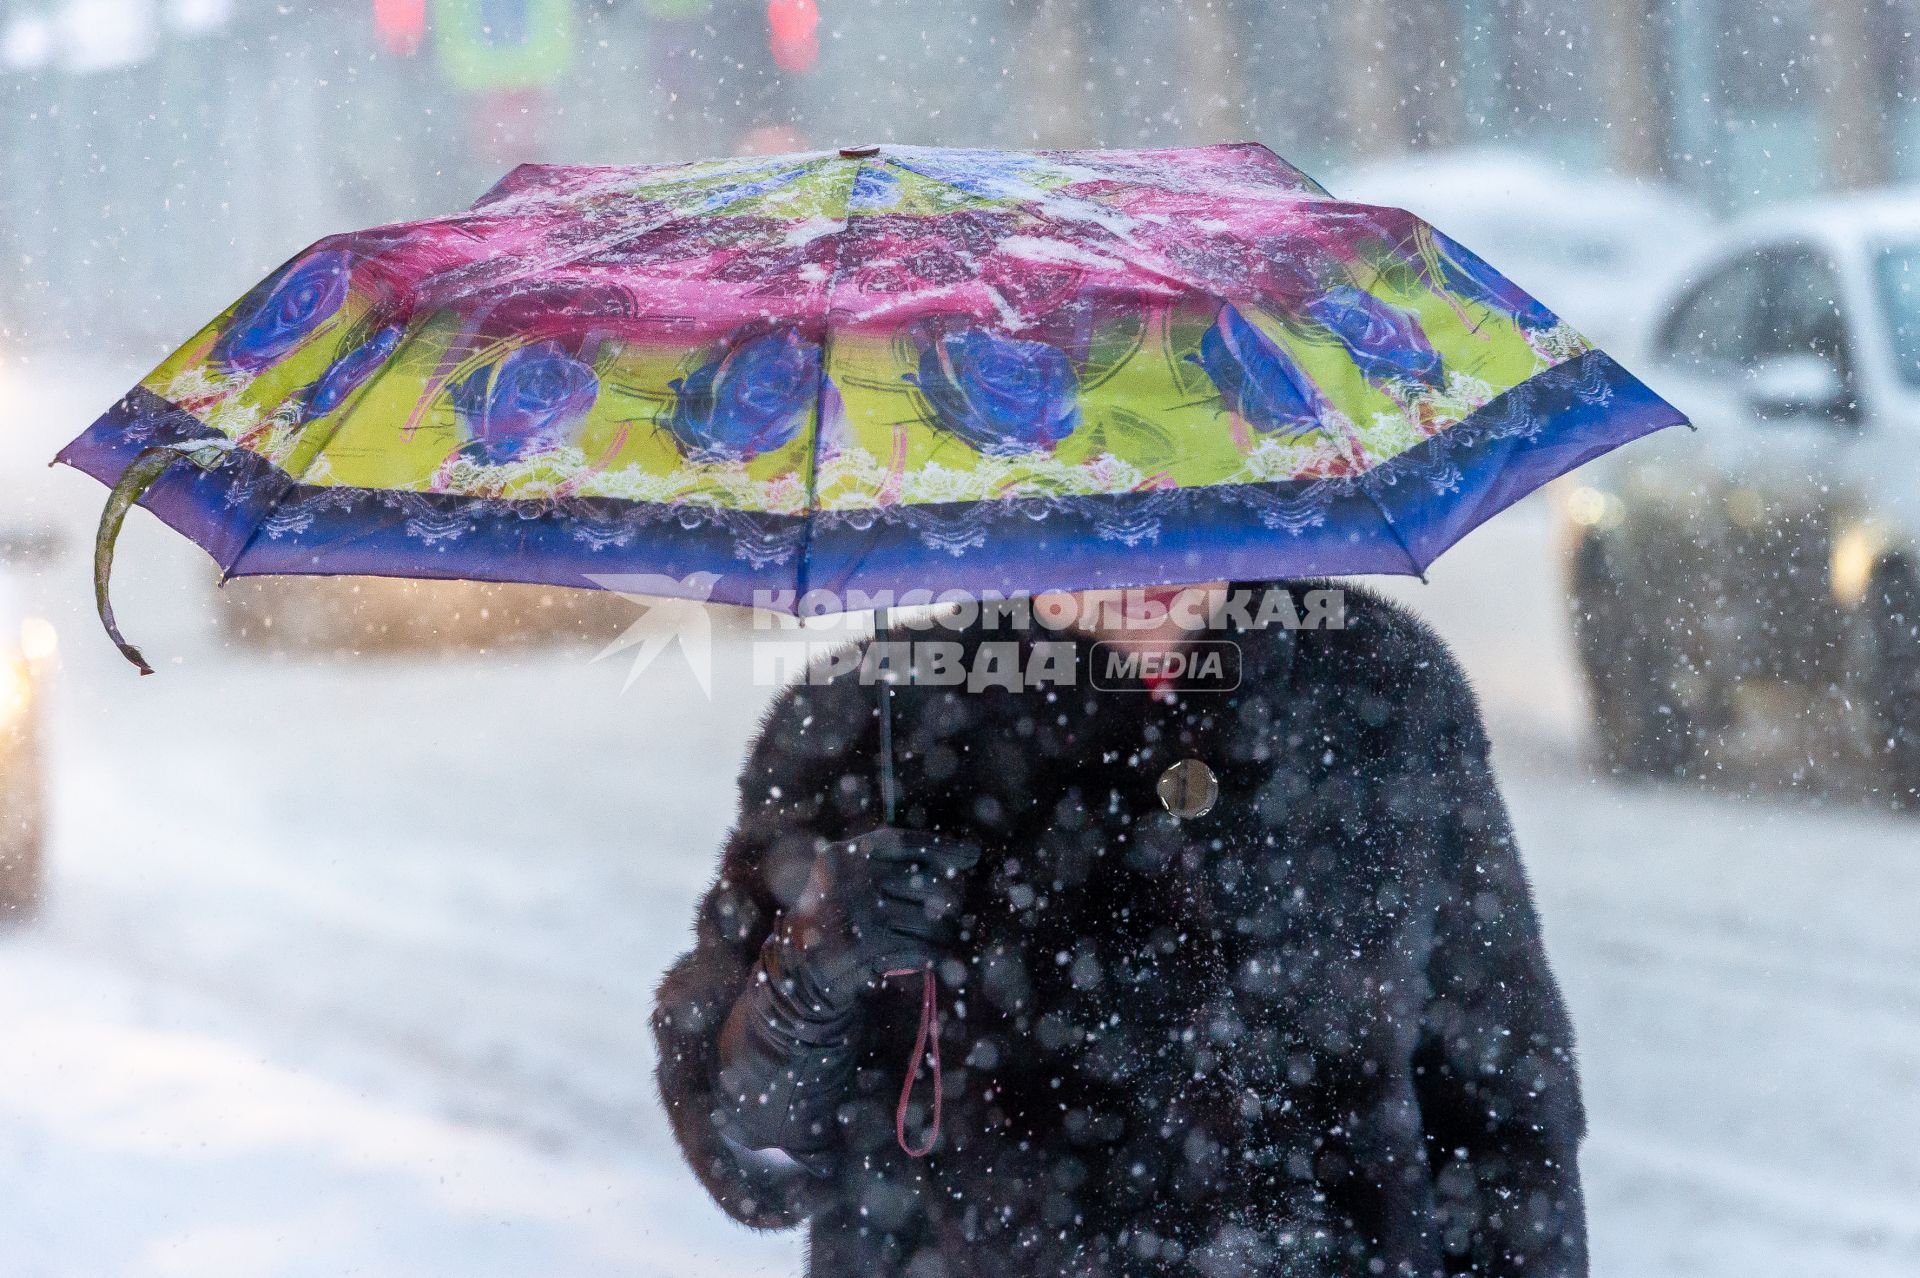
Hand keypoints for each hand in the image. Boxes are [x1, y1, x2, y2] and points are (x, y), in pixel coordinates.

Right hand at [773, 827, 980, 1016]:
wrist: (799, 969)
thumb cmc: (839, 917)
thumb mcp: (849, 878)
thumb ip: (891, 863)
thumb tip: (962, 858)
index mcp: (845, 855)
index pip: (905, 842)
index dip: (943, 847)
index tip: (971, 854)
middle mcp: (851, 879)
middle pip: (930, 882)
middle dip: (950, 900)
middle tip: (950, 911)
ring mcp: (859, 914)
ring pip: (932, 921)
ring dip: (943, 934)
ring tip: (937, 939)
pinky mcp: (869, 949)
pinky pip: (924, 949)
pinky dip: (935, 955)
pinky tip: (932, 957)